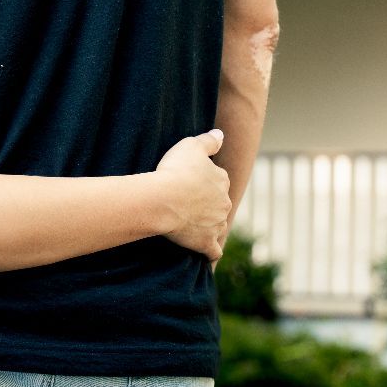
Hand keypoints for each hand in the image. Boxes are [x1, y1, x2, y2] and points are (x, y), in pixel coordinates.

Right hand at [153, 129, 231, 259]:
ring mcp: (216, 224)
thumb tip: (221, 134)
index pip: (218, 179)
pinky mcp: (205, 243)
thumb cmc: (175, 170)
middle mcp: (224, 202)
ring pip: (218, 225)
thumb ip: (209, 140)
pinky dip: (210, 252)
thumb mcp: (191, 145)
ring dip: (210, 225)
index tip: (190, 181)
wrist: (163, 199)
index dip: (204, 180)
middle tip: (187, 203)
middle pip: (219, 203)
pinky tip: (204, 252)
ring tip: (193, 225)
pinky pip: (213, 251)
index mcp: (221, 180)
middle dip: (208, 203)